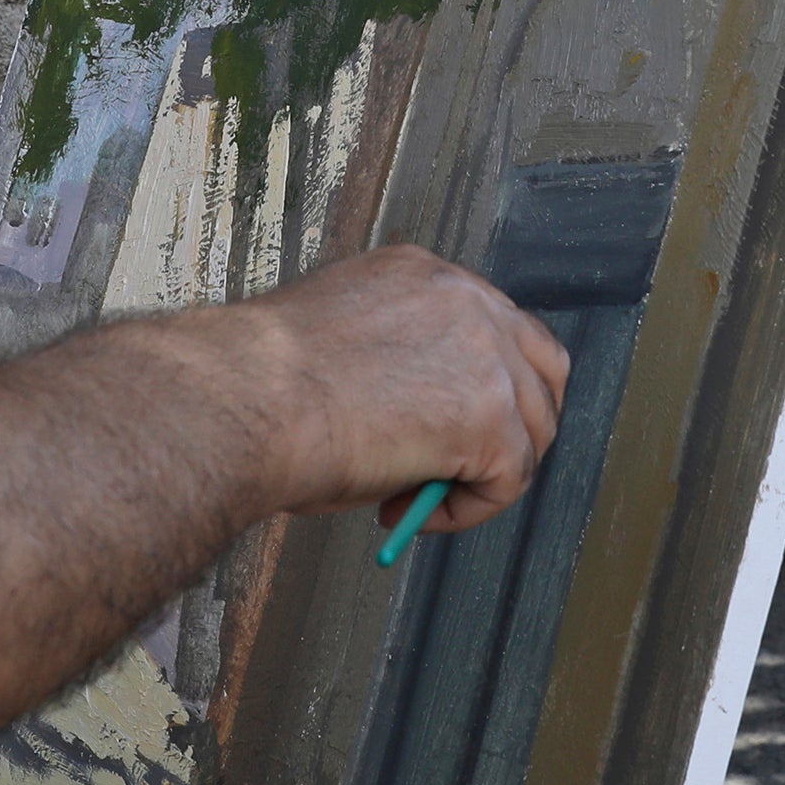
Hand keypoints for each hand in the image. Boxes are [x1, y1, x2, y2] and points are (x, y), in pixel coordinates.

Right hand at [221, 243, 569, 536]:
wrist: (244, 401)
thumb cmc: (260, 384)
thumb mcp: (340, 349)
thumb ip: (396, 365)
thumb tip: (421, 422)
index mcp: (421, 274)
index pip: (492, 325)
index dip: (478, 384)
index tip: (437, 424)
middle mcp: (465, 300)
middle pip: (539, 368)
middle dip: (511, 426)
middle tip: (455, 469)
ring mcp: (486, 355)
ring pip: (533, 430)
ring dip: (483, 475)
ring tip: (413, 496)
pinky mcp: (490, 417)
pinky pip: (510, 479)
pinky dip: (467, 510)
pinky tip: (407, 509)